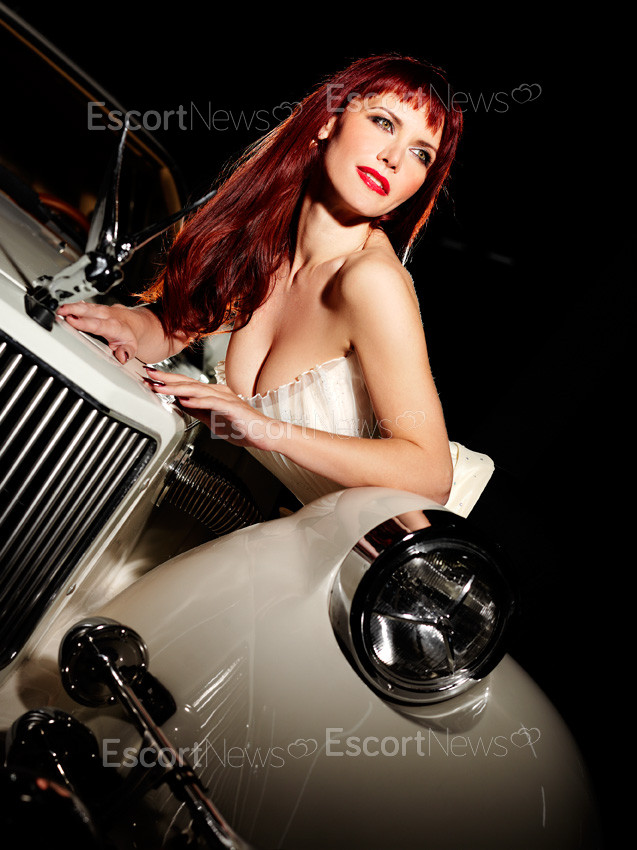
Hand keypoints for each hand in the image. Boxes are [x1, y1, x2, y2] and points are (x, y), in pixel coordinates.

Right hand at [57, 301, 140, 363]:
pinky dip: (73, 306)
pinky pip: (84, 306)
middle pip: (89, 311)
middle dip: (74, 310)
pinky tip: (63, 308)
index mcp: (114, 326)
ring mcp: (101, 310)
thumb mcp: (132, 347)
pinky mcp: (95, 308)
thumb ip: (127, 352)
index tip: (72, 321)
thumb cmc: (129, 335)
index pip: (98, 325)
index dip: (84, 323)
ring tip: (58, 310)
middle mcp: (107, 315)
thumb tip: (122, 356)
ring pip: (85, 307)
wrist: (135, 322)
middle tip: (60, 312)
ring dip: (71, 307)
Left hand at [144, 367, 277, 448]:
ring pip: (197, 390)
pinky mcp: (232, 407)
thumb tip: (180, 403)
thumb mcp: (212, 420)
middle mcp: (218, 392)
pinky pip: (212, 403)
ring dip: (177, 387)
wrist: (265, 434)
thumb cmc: (242, 428)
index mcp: (213, 394)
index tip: (151, 380)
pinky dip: (198, 401)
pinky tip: (186, 400)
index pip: (186, 385)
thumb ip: (197, 411)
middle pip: (188, 383)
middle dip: (167, 378)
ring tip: (161, 386)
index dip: (168, 381)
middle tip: (149, 374)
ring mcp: (226, 398)